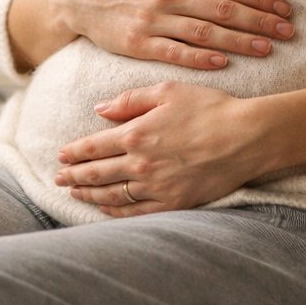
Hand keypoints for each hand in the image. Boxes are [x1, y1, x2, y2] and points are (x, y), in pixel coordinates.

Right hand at [44, 0, 293, 69]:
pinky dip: (201, 58)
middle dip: (259, 22)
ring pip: (205, 33)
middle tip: (287, 32)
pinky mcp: (139, 44)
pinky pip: (176, 52)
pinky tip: (224, 62)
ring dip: (239, 42)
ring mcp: (153, 20)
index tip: (284, 10)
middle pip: (223, 9)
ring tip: (266, 49)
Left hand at [53, 82, 276, 215]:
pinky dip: (116, 212)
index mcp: (137, 133)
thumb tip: (100, 109)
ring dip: (89, 195)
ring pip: (112, 195)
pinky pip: (137, 212)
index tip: (61, 157)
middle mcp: (141, 163)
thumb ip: (130, 100)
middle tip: (58, 179)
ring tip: (75, 194)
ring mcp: (157, 187)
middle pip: (97, 173)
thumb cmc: (209, 108)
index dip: (74, 153)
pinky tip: (106, 209)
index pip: (93, 147)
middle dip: (74, 176)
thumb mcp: (167, 92)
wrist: (247, 137)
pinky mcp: (175, 203)